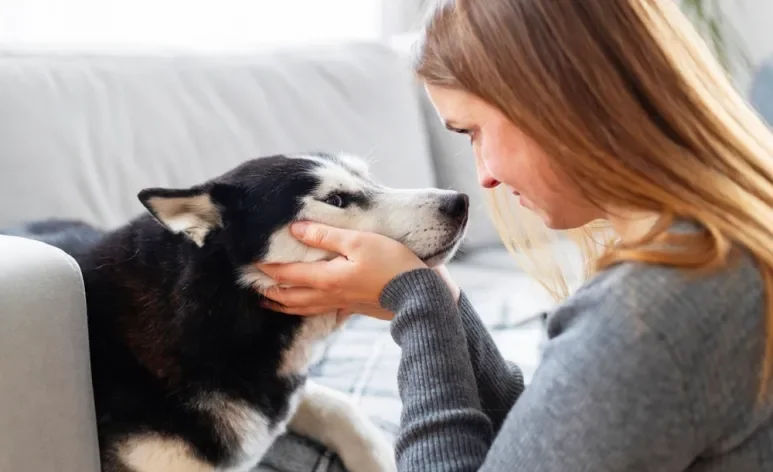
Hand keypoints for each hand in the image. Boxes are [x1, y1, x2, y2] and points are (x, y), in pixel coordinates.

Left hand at [256, 221, 426, 317]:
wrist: (420, 296)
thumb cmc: (391, 264)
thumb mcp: (359, 241)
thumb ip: (326, 234)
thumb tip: (296, 228)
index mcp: (326, 278)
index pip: (287, 274)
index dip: (267, 269)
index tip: (249, 263)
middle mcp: (329, 295)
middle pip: (290, 297)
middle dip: (269, 292)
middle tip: (252, 288)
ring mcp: (342, 304)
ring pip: (304, 307)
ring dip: (283, 305)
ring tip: (270, 303)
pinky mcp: (354, 308)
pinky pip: (322, 310)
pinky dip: (306, 309)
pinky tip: (309, 306)